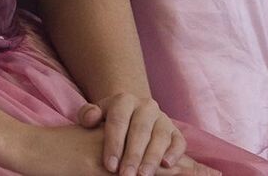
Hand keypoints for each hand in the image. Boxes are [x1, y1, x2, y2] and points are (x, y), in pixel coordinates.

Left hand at [78, 94, 202, 175]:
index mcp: (125, 100)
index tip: (109, 165)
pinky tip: (167, 166)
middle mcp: (146, 106)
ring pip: (160, 136)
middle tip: (125, 175)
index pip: (118, 120)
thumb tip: (91, 117)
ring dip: (152, 157)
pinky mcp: (175, 132)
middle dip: (133, 155)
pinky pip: (179, 142)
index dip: (114, 143)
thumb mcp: (97, 115)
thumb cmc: (109, 122)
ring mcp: (163, 119)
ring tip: (143, 175)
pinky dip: (175, 153)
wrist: (131, 117)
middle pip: (140, 130)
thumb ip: (88, 114)